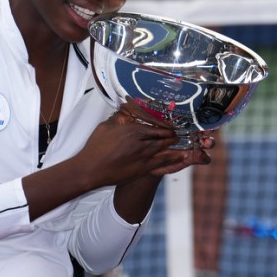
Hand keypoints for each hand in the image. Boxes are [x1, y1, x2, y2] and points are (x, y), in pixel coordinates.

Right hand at [80, 105, 210, 186]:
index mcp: (133, 130)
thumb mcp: (107, 126)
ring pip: (165, 149)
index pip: (155, 126)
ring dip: (176, 146)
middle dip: (174, 135)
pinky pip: (162, 162)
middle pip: (163, 137)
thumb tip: (126, 107)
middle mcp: (141, 143)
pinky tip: (182, 156)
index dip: (166, 126)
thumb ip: (120, 117)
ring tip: (186, 143)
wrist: (90, 170)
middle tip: (184, 132)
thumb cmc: (95, 147)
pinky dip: (174, 158)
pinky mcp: (142, 168)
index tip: (173, 124)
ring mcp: (143, 157)